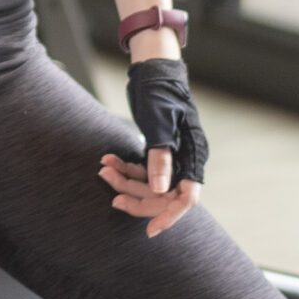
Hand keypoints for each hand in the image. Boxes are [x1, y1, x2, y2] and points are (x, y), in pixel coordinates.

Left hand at [102, 57, 208, 238]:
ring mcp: (172, 156)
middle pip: (164, 195)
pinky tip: (109, 161)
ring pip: (150, 183)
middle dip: (138, 197)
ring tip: (104, 169)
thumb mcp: (159, 122)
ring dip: (126, 181)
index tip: (150, 230)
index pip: (186, 197)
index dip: (170, 216)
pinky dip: (126, 168)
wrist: (152, 68)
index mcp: (194, 153)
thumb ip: (161, 156)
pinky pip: (143, 170)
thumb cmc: (159, 91)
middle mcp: (186, 159)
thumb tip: (161, 191)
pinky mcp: (159, 151)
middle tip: (113, 196)